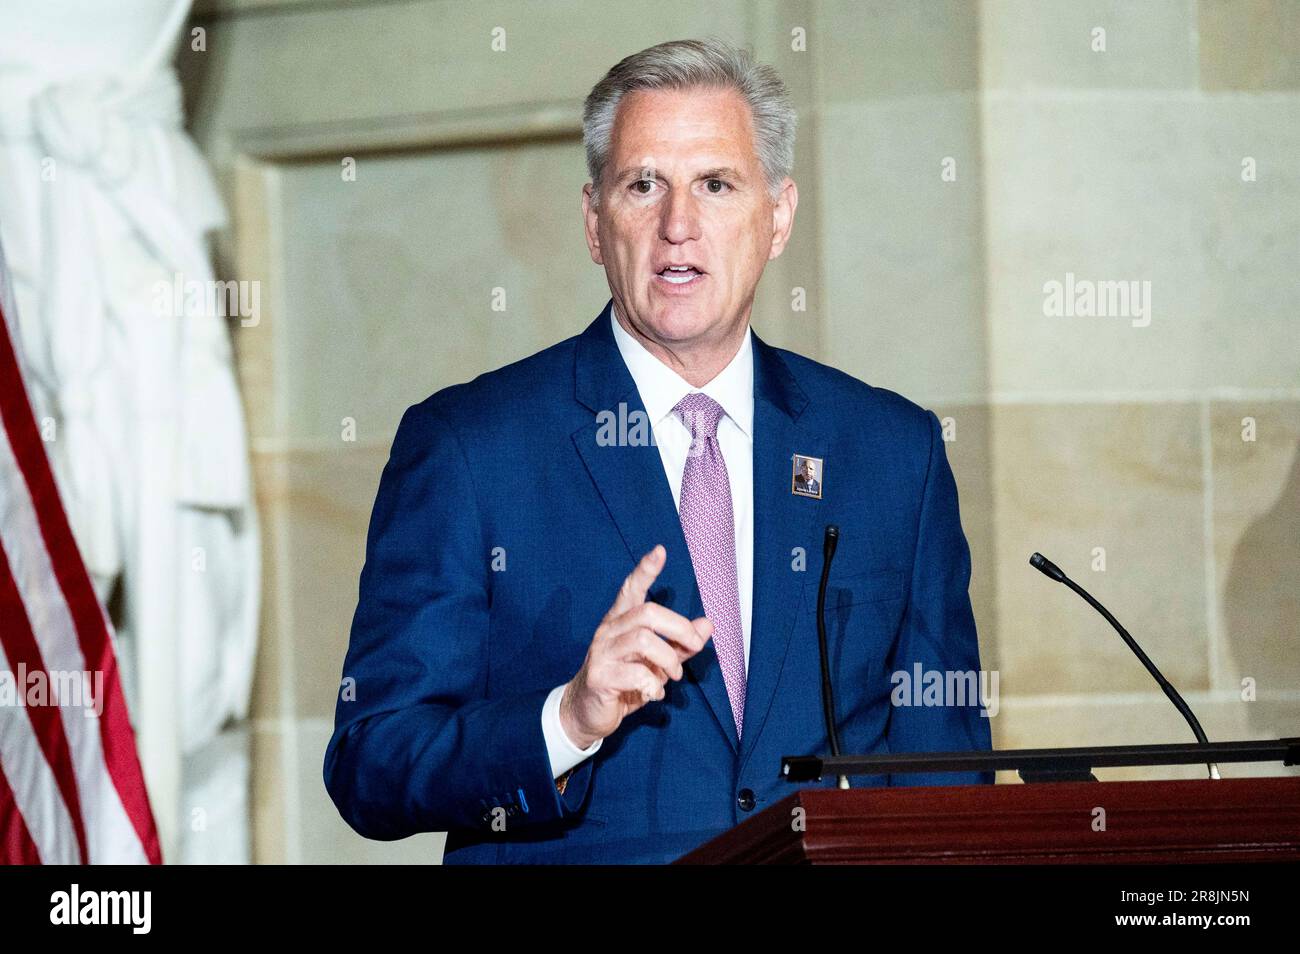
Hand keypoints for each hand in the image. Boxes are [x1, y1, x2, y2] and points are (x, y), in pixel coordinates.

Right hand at [559, 545, 712, 749]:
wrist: (586, 713)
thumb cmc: (624, 682)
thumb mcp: (657, 662)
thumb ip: (681, 644)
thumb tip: (707, 624)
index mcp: (620, 622)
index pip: (630, 588)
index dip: (645, 570)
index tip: (660, 551)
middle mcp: (608, 631)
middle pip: (647, 612)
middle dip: (679, 628)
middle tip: (694, 647)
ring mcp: (601, 653)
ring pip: (643, 640)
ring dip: (669, 659)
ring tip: (673, 675)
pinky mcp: (600, 676)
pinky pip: (637, 674)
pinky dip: (655, 686)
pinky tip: (654, 694)